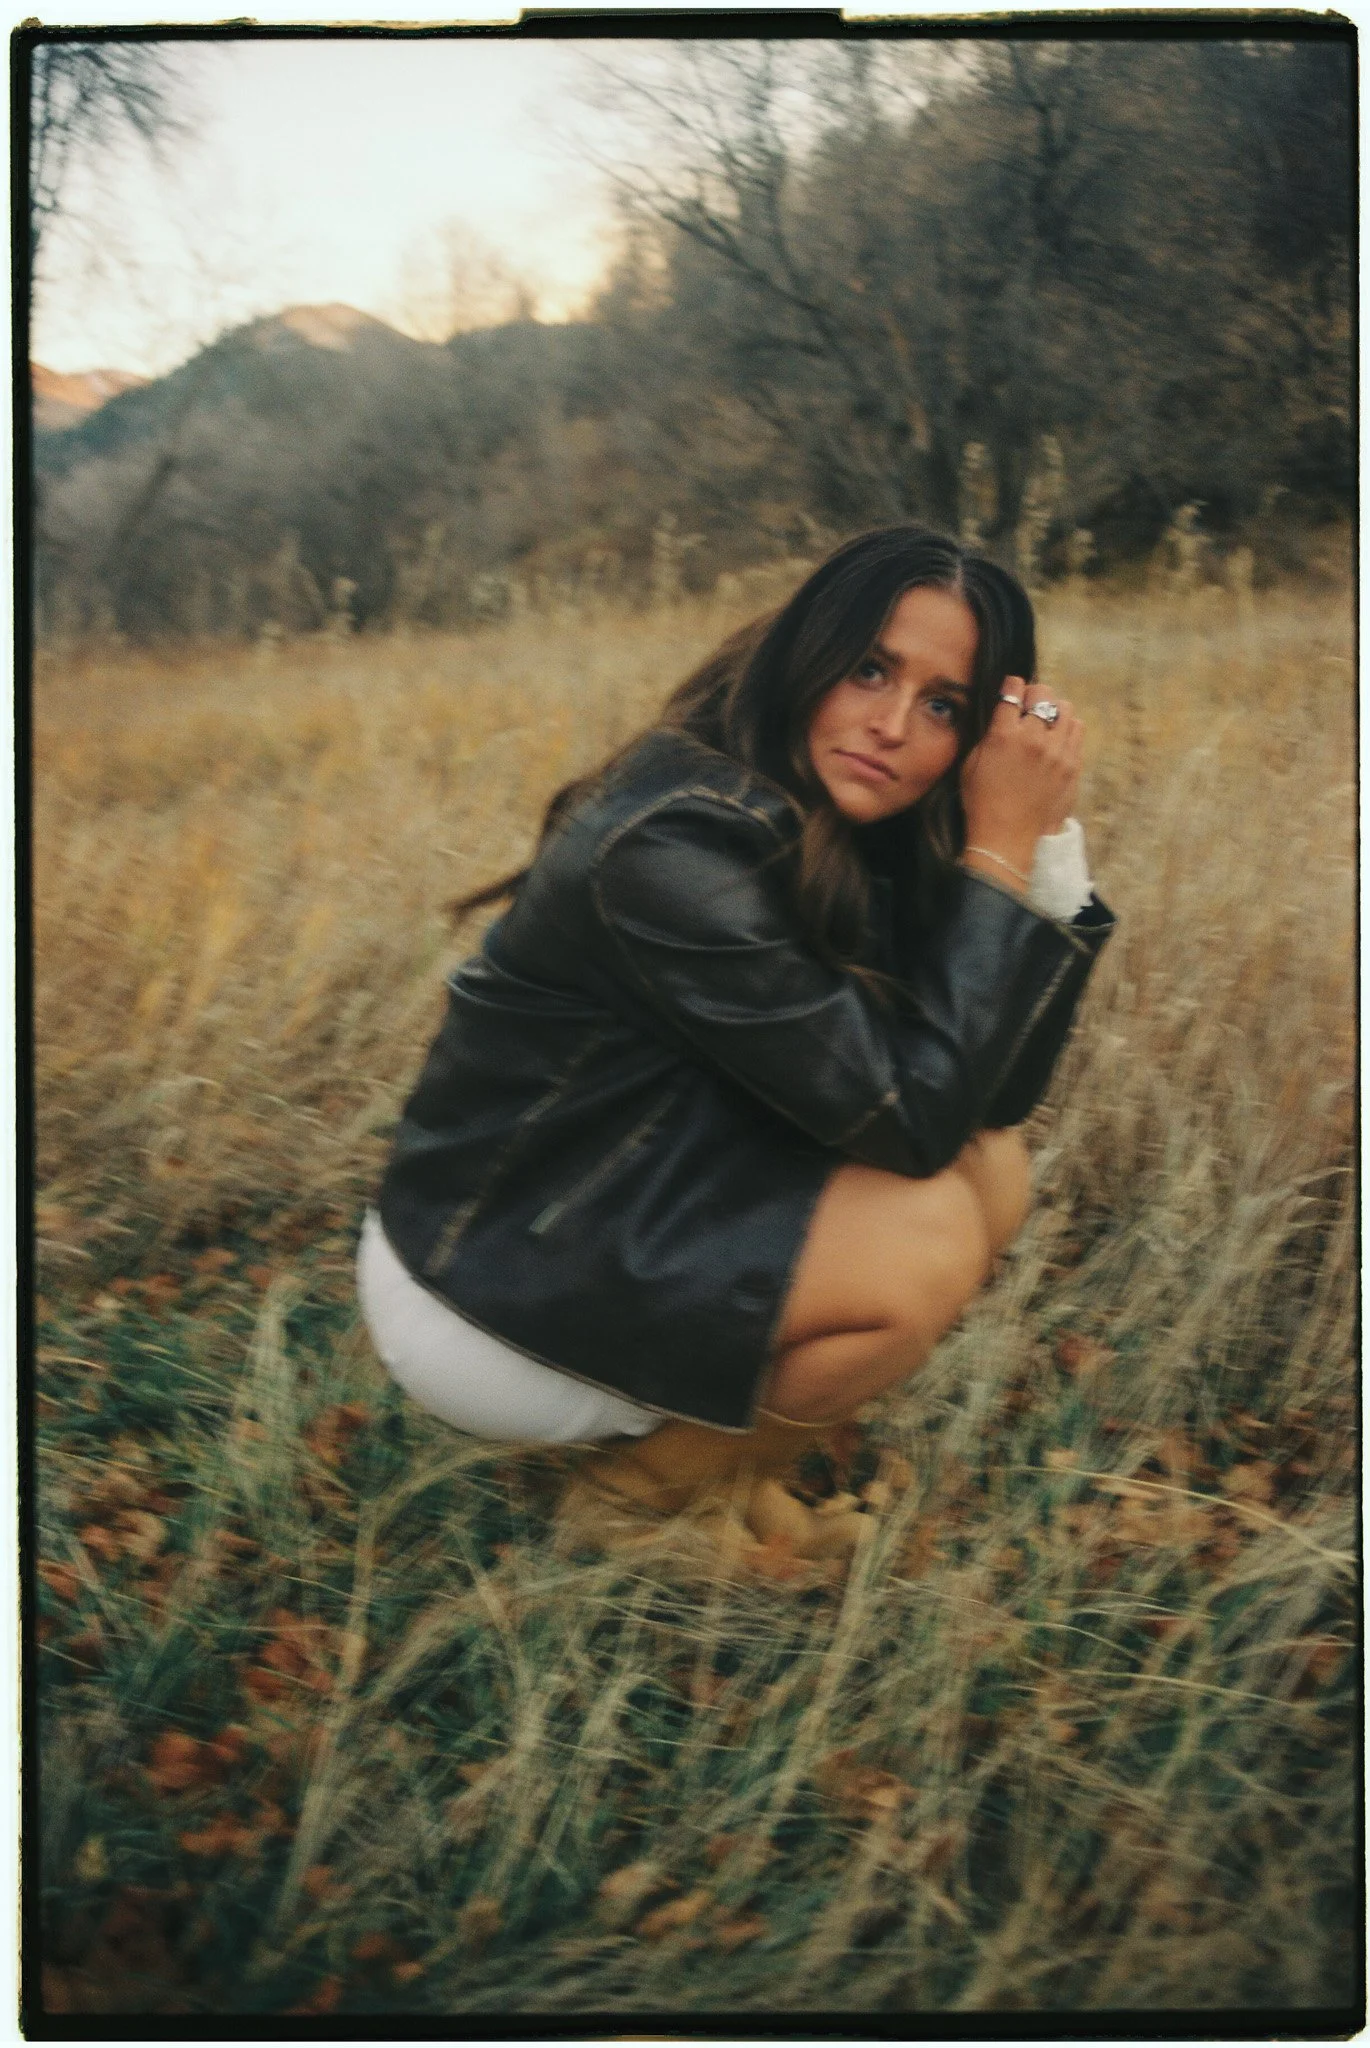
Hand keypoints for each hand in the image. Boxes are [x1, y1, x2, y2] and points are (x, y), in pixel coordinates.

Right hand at [960, 679, 1083, 877]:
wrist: (1006, 837)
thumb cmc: (982, 803)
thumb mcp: (971, 764)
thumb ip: (988, 734)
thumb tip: (1000, 714)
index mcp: (1004, 735)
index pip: (1013, 691)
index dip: (1011, 686)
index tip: (1012, 689)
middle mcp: (1034, 739)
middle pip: (1043, 694)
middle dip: (1034, 694)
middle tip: (1029, 705)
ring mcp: (1057, 752)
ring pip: (1066, 709)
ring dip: (1054, 710)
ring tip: (1046, 722)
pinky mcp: (1071, 766)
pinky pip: (1077, 732)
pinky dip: (1067, 730)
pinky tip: (1056, 740)